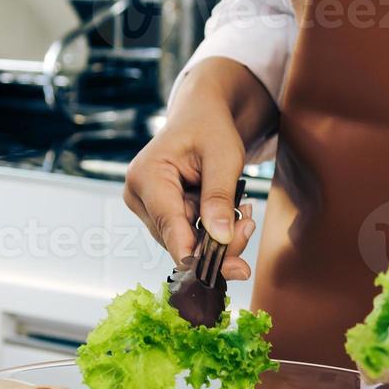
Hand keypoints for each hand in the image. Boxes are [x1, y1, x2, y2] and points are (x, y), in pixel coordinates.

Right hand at [124, 61, 270, 280]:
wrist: (201, 115)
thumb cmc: (210, 127)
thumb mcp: (224, 156)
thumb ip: (219, 196)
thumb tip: (220, 238)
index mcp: (146, 176)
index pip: (168, 223)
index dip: (192, 252)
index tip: (218, 273)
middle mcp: (138, 196)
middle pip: (178, 239)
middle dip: (217, 242)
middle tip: (250, 226)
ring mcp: (146, 207)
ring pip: (185, 242)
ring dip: (219, 237)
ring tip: (246, 213)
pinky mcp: (159, 214)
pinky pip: (188, 235)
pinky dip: (213, 230)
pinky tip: (234, 214)